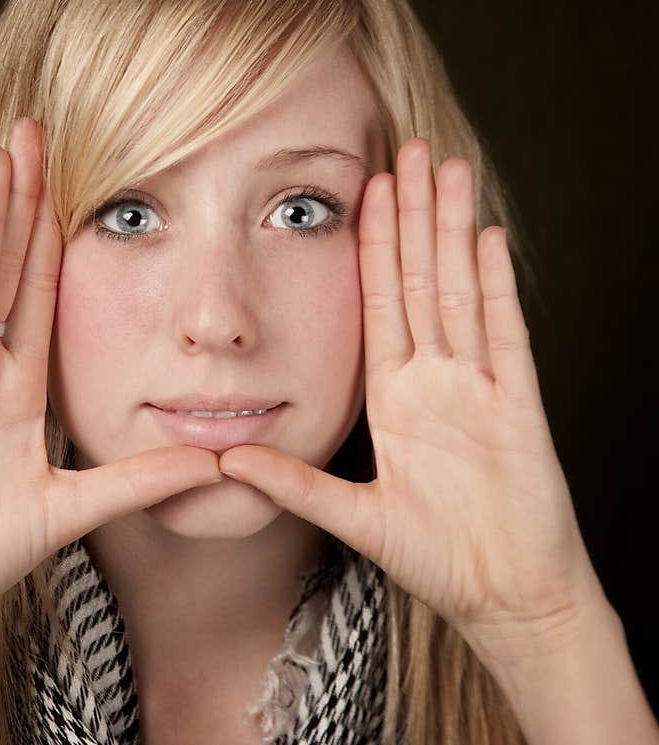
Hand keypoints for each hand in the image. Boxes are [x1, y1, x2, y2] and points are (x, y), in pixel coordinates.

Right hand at [0, 117, 220, 637]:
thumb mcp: (77, 506)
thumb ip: (141, 479)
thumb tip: (218, 464)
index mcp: (19, 387)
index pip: (42, 293)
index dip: (57, 238)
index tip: (78, 182)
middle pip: (6, 268)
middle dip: (23, 202)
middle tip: (37, 132)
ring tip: (0, 153)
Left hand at [218, 137, 605, 662]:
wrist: (504, 594)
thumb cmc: (437, 557)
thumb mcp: (353, 516)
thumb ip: (293, 484)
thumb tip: (227, 461)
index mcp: (395, 398)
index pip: (379, 304)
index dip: (373, 248)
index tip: (362, 193)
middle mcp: (435, 382)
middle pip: (420, 281)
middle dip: (412, 216)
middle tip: (406, 150)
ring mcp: (478, 388)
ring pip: (461, 291)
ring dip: (453, 231)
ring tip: (447, 170)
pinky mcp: (517, 406)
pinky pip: (505, 335)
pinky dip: (496, 286)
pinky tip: (487, 237)